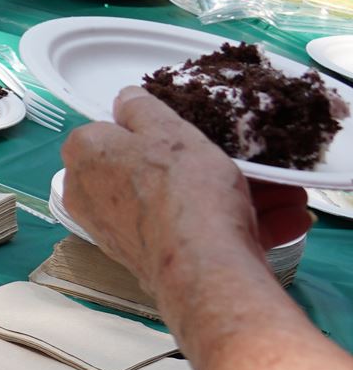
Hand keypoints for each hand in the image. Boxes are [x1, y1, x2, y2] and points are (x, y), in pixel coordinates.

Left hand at [59, 88, 301, 295]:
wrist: (205, 269)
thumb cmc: (181, 190)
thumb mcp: (167, 131)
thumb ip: (142, 109)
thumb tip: (126, 99)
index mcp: (85, 157)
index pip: (111, 131)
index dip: (151, 130)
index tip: (185, 136)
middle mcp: (90, 197)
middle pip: (152, 171)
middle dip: (205, 166)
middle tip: (246, 163)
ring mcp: (121, 233)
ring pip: (182, 204)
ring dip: (237, 197)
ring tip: (283, 192)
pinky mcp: (154, 261)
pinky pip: (196, 234)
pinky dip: (239, 225)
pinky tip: (285, 219)